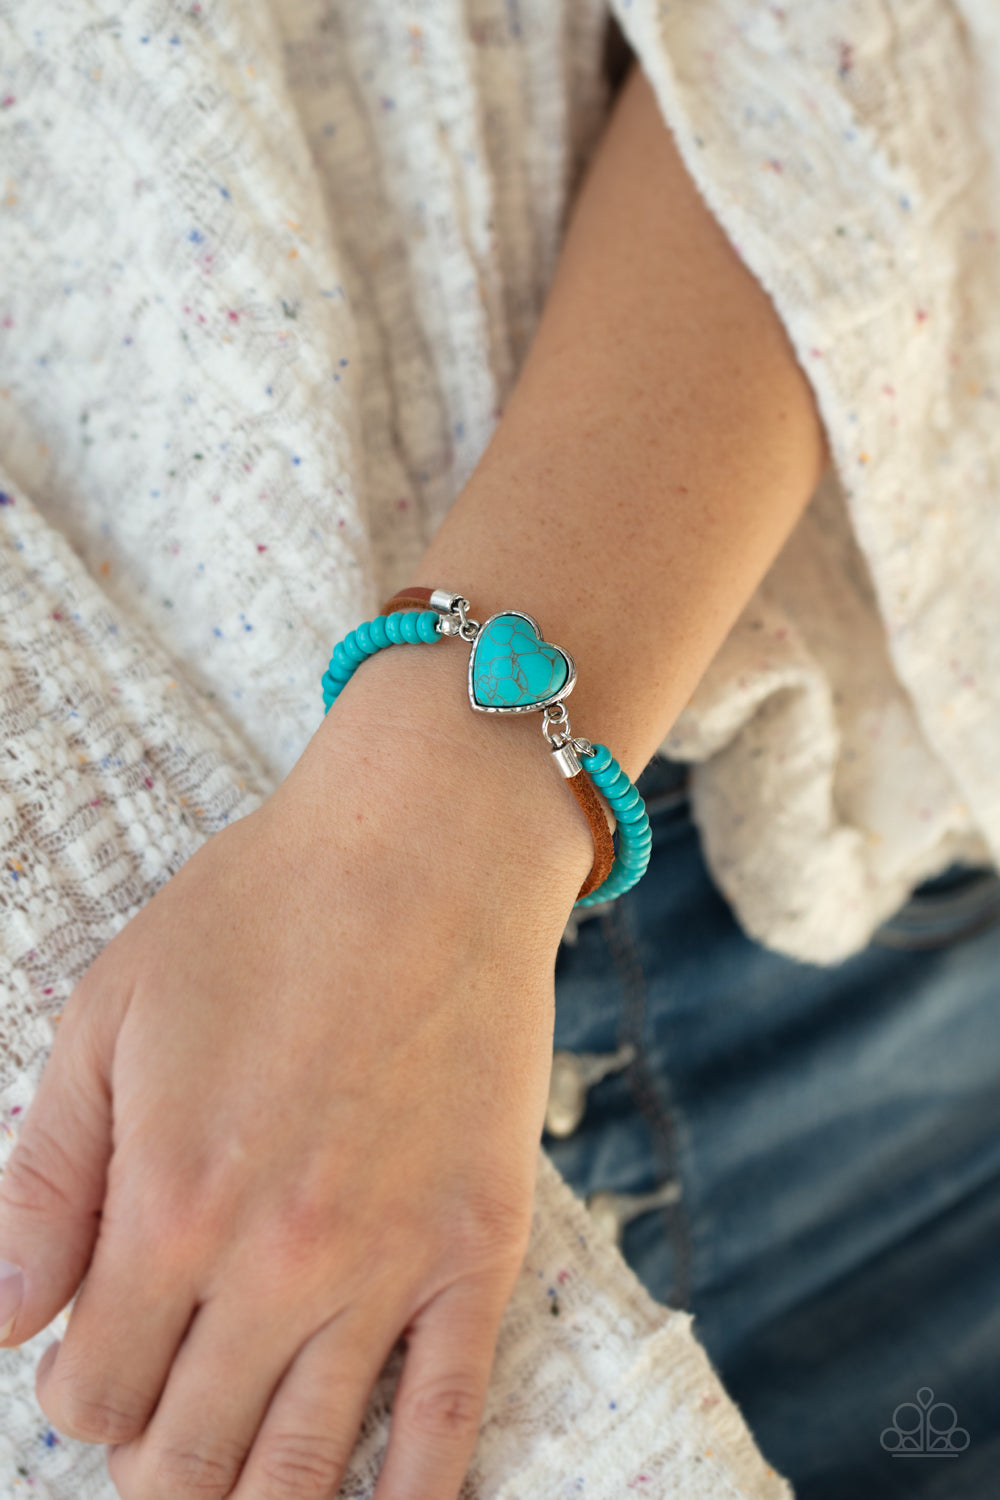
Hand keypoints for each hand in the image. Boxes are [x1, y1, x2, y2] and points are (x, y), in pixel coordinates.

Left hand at [0, 643, 591, 1499]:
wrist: (423, 854)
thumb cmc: (257, 916)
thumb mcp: (108, 1020)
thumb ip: (45, 1185)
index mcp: (171, 1208)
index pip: (93, 1393)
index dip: (77, 1393)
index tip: (93, 1359)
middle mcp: (278, 1265)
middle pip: (185, 1460)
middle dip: (150, 1465)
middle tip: (156, 1429)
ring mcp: (390, 1266)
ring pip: (300, 1471)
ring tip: (231, 1484)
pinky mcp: (481, 1249)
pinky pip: (447, 1422)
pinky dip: (405, 1499)